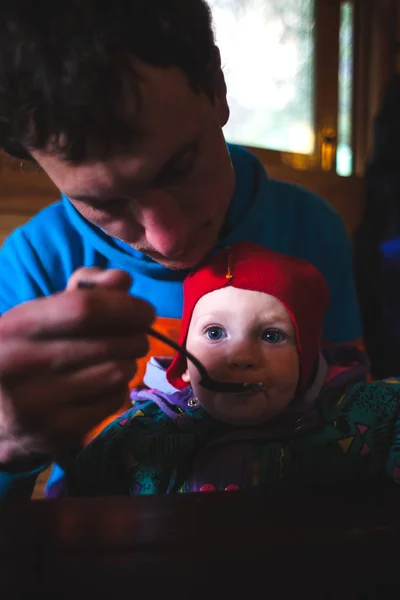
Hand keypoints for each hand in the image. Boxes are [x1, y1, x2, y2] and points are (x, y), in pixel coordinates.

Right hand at [0, 268, 153, 462]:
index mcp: (16, 328)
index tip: (145, 311)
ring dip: (129, 362)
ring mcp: (38, 405)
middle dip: (137, 336)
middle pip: (110, 345)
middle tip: (137, 336)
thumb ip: (85, 290)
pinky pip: (114, 400)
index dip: (127, 307)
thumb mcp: (42, 314)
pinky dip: (120, 388)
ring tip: (118, 358)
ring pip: (118, 373)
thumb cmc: (25, 351)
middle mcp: (22, 366)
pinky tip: (105, 383)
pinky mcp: (57, 433)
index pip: (85, 310)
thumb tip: (123, 279)